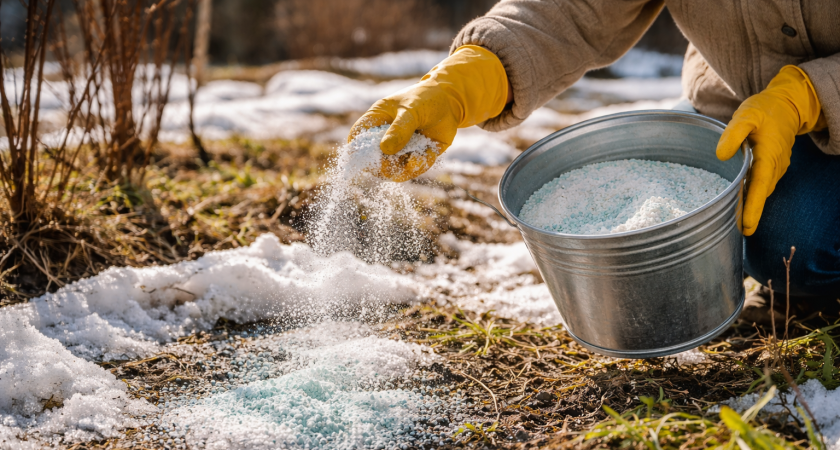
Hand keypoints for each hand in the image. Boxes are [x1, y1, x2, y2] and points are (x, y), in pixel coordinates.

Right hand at [348, 45, 508, 181]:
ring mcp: (400, 150)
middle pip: (374, 161)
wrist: (451, 102)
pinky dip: (420, 165)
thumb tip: (385, 149)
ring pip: (393, 171)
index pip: (358, 139)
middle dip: (384, 166)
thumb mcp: (411, 110)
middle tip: (396, 163)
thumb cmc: (424, 99)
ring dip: (404, 169)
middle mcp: (384, 138)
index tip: (367, 158)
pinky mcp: (416, 158)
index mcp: (376, 121)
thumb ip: (399, 128)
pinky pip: (413, 170)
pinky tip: (427, 153)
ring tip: (416, 158)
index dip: (357, 151)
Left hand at [716, 65, 825, 235]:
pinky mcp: (770, 168)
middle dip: (749, 215)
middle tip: (734, 233)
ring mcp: (774, 169)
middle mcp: (774, 167)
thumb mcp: (746, 116)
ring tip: (732, 224)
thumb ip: (734, 134)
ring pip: (760, 192)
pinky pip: (759, 185)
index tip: (747, 227)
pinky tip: (736, 204)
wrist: (786, 106)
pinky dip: (750, 196)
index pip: (759, 187)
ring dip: (748, 207)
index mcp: (768, 156)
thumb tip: (721, 155)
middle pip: (759, 195)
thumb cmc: (764, 110)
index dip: (753, 209)